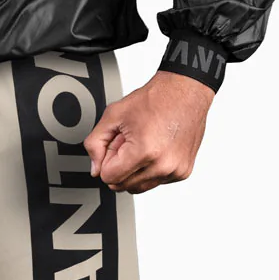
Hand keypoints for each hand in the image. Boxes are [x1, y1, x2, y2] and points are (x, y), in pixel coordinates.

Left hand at [84, 71, 213, 193]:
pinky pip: (156, 181)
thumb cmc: (153, 100)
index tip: (115, 144)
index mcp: (144, 151)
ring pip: (139, 187)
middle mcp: (162, 166)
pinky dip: (150, 169)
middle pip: (123, 185)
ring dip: (134, 169)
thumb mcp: (114, 114)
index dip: (107, 160)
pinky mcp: (182, 172)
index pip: (109, 177)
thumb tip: (95, 169)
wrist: (183, 92)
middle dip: (120, 166)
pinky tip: (154, 147)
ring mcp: (175, 171)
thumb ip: (96, 142)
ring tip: (141, 143)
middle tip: (127, 142)